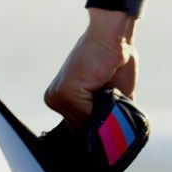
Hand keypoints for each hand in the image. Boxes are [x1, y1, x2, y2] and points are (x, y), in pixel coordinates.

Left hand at [45, 8, 137, 130]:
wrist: (113, 35)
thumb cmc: (116, 59)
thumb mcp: (114, 93)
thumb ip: (110, 114)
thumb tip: (114, 135)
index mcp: (62, 98)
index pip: (79, 127)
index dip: (98, 127)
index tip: (110, 119)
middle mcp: (55, 98)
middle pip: (81, 128)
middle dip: (102, 123)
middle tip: (113, 99)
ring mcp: (58, 96)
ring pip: (86, 124)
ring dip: (104, 114)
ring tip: (110, 87)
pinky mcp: (67, 91)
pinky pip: (89, 114)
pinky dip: (104, 108)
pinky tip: (108, 87)